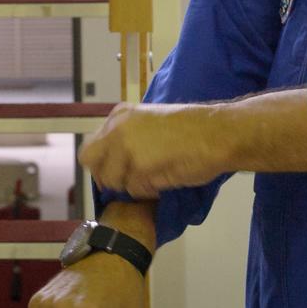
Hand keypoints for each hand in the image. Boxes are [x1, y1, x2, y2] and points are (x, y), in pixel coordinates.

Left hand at [79, 102, 231, 196]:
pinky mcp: (139, 168)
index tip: (119, 170)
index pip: (92, 147)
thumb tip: (115, 159)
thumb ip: (128, 136)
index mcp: (119, 116)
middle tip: (129, 181)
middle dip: (107, 176)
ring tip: (154, 177)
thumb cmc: (191, 128)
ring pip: (112, 181)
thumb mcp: (150, 122)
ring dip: (131, 186)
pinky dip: (147, 192)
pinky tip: (164, 180)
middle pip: (91, 164)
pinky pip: (134, 191)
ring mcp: (125, 148)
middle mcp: (117, 129)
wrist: (215, 133)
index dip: (103, 163)